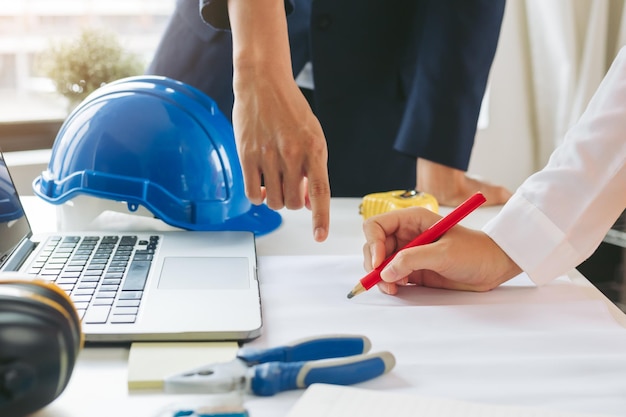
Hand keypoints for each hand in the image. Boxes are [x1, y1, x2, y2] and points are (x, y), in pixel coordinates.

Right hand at [231, 74, 329, 241]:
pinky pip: (253, 194)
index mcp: (314, 149)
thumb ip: (313, 171)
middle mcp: (292, 154)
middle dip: (295, 202)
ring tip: (276, 183)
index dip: (320, 218)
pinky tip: (262, 185)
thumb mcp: (313, 138)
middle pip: (294, 203)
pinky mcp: (246, 156)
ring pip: (274, 202)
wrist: (263, 83)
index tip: (319, 236)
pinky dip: (259, 197)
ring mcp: (268, 156)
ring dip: (277, 200)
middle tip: (292, 188)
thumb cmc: (290, 110)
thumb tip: (310, 203)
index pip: (320, 191)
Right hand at [362, 207, 521, 293]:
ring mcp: (408, 252)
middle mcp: (406, 234)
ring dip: (380, 276)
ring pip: (380, 263)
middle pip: (374, 246)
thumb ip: (412, 260)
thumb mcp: (443, 253)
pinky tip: (398, 288)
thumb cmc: (475, 252)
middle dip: (374, 264)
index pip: (376, 226)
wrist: (494, 267)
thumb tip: (385, 272)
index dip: (373, 243)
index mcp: (411, 219)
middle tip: (382, 280)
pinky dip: (388, 283)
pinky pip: (390, 276)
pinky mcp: (413, 270)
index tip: (380, 262)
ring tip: (393, 287)